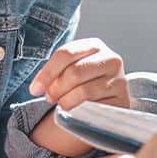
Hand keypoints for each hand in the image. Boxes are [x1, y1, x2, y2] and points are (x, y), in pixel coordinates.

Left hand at [29, 38, 129, 156]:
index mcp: (94, 45)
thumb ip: (55, 72)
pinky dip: (79, 112)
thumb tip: (38, 88)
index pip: (65, 54)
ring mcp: (119, 80)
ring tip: (63, 104)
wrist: (106, 99)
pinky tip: (76, 112)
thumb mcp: (69, 69)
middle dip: (56, 89)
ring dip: (66, 102)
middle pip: (73, 73)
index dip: (47, 73)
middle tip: (50, 98)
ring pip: (83, 92)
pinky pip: (94, 108)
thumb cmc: (82, 81)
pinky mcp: (122, 100)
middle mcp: (111, 59)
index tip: (35, 89)